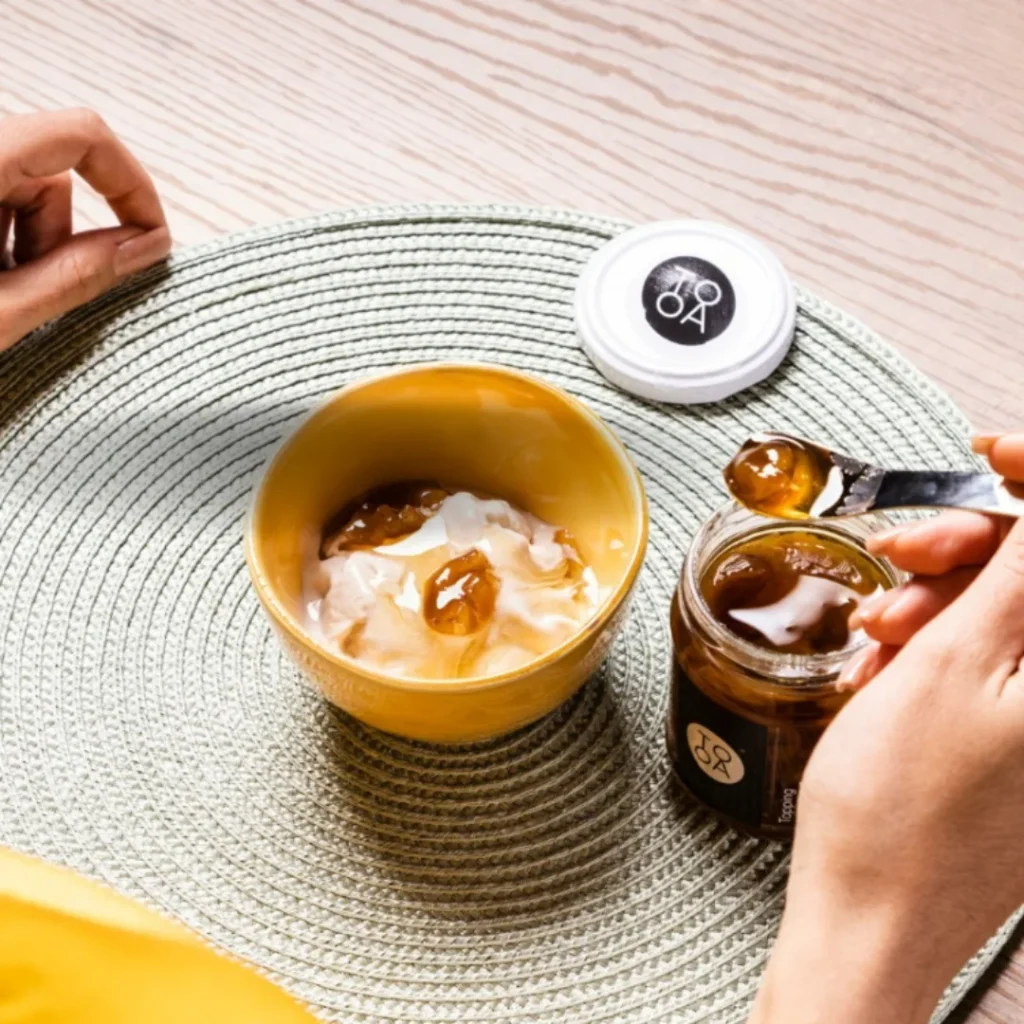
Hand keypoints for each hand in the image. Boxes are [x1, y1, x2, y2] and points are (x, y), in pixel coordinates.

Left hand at [0, 108, 169, 351]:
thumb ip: (74, 276)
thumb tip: (147, 248)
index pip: (80, 135)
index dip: (131, 183)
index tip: (154, 238)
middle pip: (52, 177)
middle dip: (64, 240)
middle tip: (34, 297)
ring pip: (23, 195)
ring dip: (29, 249)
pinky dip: (0, 244)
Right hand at [750, 435, 1023, 1023]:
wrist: (870, 915)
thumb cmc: (899, 810)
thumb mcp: (951, 664)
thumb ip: (1016, 573)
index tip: (984, 451)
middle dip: (966, 549)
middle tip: (903, 555)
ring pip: (1003, 616)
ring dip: (935, 604)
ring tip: (878, 636)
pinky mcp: (1013, 743)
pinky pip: (982, 664)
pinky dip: (933, 651)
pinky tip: (887, 669)